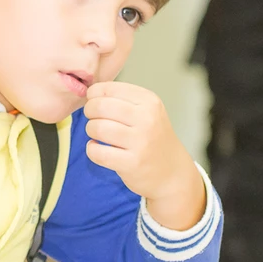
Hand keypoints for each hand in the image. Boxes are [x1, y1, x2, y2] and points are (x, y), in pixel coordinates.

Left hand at [84, 81, 206, 229]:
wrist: (172, 172)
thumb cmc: (154, 139)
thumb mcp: (148, 112)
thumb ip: (123, 100)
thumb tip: (90, 94)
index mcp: (150, 102)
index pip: (110, 89)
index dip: (94, 94)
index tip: (93, 101)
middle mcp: (147, 119)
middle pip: (100, 107)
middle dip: (90, 112)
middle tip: (94, 119)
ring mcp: (140, 142)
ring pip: (97, 128)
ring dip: (91, 131)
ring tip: (97, 135)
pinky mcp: (131, 163)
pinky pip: (97, 152)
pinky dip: (92, 150)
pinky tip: (98, 149)